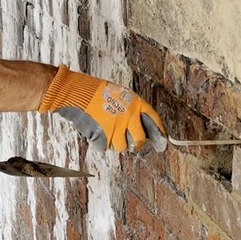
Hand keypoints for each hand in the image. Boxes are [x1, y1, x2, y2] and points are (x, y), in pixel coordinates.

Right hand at [38, 65, 166, 152]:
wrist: (78, 93)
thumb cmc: (98, 92)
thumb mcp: (121, 95)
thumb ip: (132, 110)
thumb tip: (141, 126)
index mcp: (136, 104)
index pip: (154, 122)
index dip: (160, 134)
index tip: (162, 143)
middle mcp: (129, 117)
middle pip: (140, 141)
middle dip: (138, 145)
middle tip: (134, 145)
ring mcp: (117, 128)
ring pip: (123, 147)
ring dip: (118, 143)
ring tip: (110, 133)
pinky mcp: (104, 137)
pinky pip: (107, 147)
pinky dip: (103, 143)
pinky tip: (99, 132)